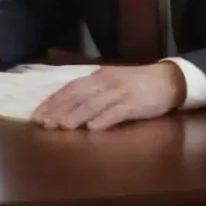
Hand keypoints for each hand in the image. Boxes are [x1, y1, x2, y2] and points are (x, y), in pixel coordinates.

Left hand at [31, 63, 186, 130]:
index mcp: (97, 77)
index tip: (37, 115)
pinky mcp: (134, 103)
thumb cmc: (136, 84)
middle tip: (43, 123)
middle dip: (59, 109)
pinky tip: (92, 129)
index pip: (69, 88)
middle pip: (77, 95)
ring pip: (94, 103)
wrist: (168, 80)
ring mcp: (120, 92)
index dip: (53, 102)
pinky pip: (117, 112)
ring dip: (77, 115)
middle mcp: (106, 82)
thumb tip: (66, 108)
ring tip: (63, 126)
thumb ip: (92, 93)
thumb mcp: (111, 83)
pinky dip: (104, 120)